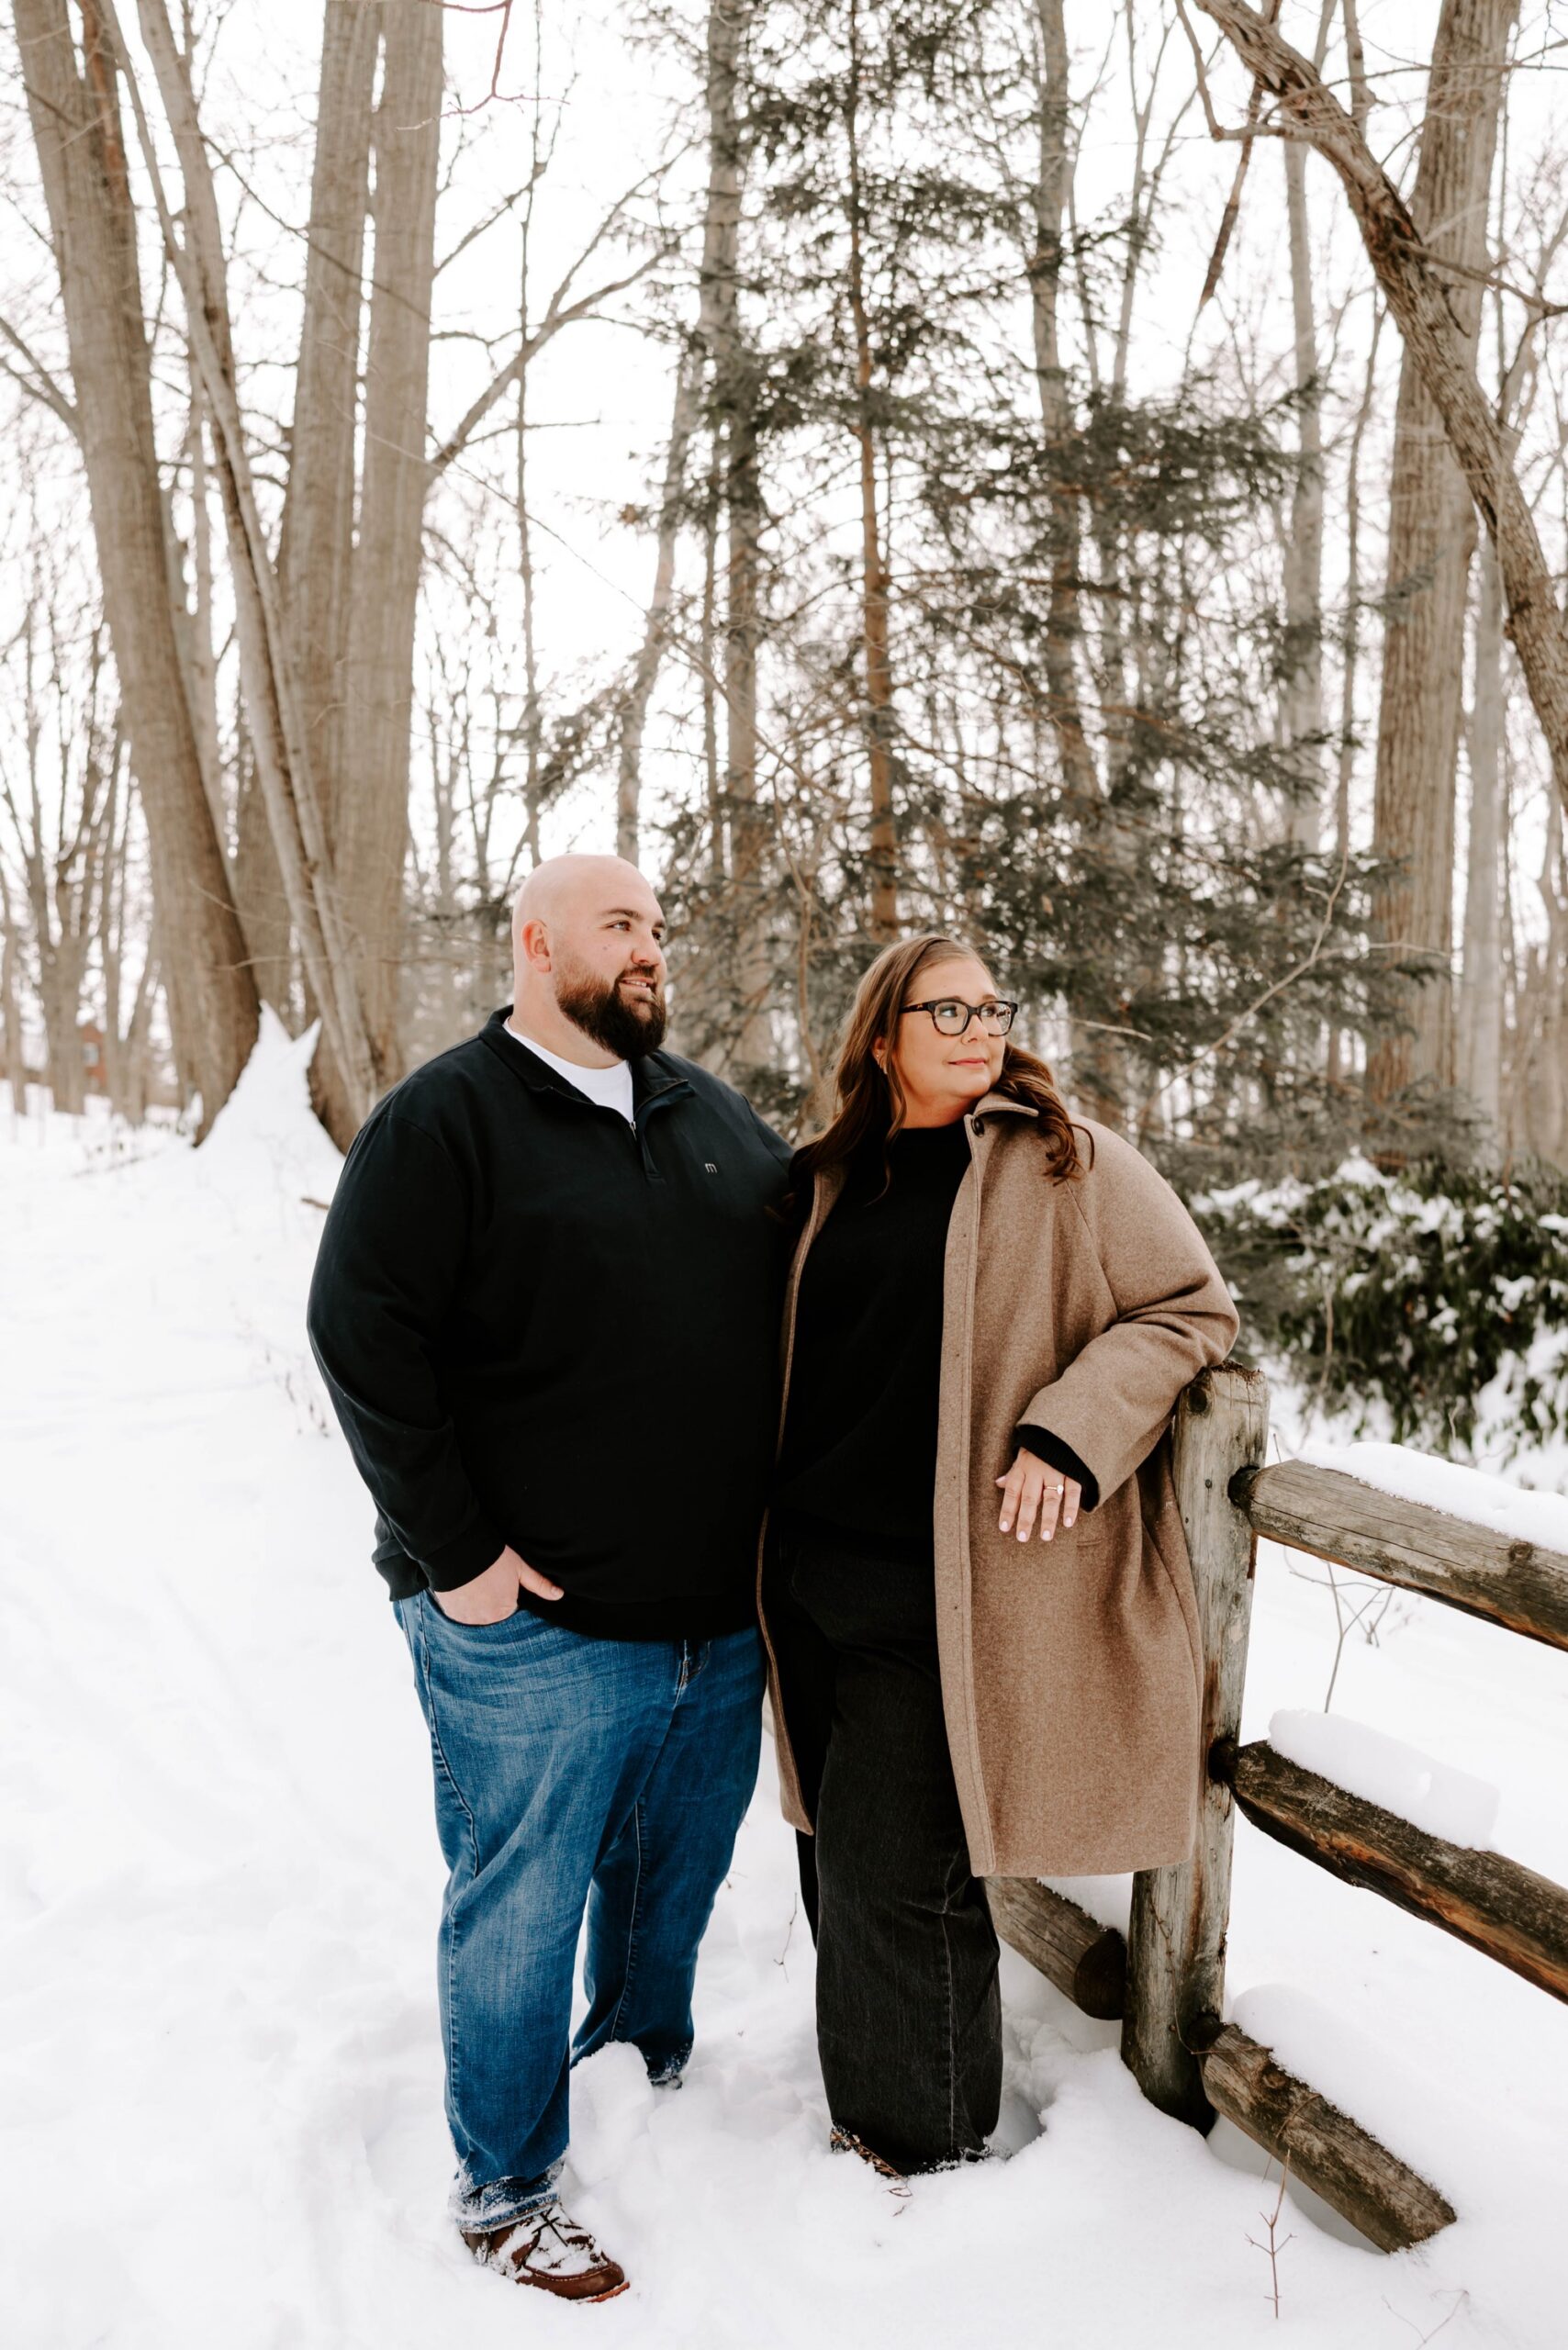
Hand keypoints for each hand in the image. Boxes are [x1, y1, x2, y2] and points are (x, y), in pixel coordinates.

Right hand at [433, 1543, 562, 1623]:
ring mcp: (467, 1618)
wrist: (459, 1549)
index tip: (498, 1580)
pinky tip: (461, 1588)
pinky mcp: (451, 1613)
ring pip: (475, 1615)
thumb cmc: (493, 1557)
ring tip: (473, 1584)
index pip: (509, 1608)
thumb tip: (559, 1595)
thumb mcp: (520, 1568)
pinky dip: (460, 1605)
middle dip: (490, 1602)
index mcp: (506, 1610)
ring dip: (475, 1605)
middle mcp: (487, 1619)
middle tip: (485, 1580)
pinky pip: (459, 1614)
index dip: (505, 1593)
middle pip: (492, 1614)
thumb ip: (539, 1584)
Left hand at [995, 1449, 1080, 1542]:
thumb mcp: (1023, 1454)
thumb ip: (1013, 1471)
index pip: (1013, 1491)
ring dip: (1049, 1518)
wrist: (1065, 1423)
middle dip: (1026, 1519)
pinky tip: (1068, 1522)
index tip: (1004, 1528)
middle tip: (1022, 1538)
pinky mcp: (1074, 1471)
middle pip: (1030, 1498)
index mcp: (1023, 1467)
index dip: (1008, 1510)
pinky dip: (1071, 1507)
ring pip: (1051, 1498)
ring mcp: (1056, 1471)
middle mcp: (1038, 1470)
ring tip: (1046, 1537)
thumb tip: (999, 1484)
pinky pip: (1072, 1491)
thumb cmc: (1040, 1445)